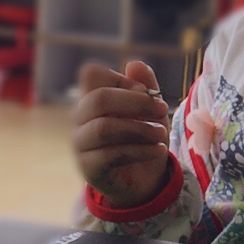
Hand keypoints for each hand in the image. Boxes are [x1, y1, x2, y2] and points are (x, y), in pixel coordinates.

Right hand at [73, 60, 170, 207]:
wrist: (144, 179)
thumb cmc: (144, 138)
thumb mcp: (151, 111)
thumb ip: (146, 88)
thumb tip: (135, 63)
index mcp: (92, 98)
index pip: (91, 74)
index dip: (121, 79)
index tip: (147, 93)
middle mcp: (80, 117)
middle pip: (98, 99)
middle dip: (136, 102)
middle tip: (163, 109)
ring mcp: (80, 143)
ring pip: (104, 128)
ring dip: (140, 129)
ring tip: (162, 134)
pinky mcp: (88, 167)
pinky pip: (111, 154)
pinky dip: (141, 150)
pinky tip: (158, 150)